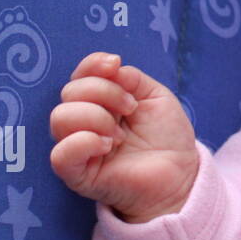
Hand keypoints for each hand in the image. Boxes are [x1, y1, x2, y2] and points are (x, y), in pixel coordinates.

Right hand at [49, 52, 198, 223]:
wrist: (179, 171)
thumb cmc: (166, 135)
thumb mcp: (155, 96)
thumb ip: (132, 78)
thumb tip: (111, 66)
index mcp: (99, 101)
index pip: (79, 75)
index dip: (92, 65)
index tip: (115, 64)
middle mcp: (83, 121)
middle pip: (69, 92)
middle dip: (105, 92)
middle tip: (130, 109)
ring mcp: (78, 147)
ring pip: (60, 117)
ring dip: (97, 118)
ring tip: (120, 134)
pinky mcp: (77, 175)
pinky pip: (60, 154)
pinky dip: (84, 142)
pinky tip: (108, 146)